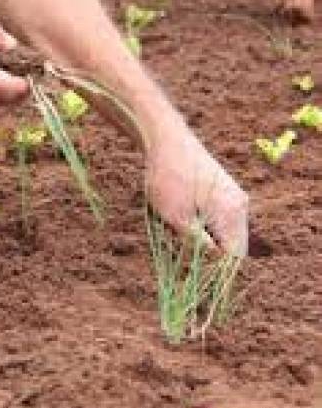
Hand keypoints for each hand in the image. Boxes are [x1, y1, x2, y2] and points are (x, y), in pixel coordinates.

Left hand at [146, 122, 248, 255]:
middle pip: (231, 243)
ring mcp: (234, 195)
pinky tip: (179, 209)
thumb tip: (213, 260)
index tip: (191, 263)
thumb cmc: (168, 180)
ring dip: (201, 233)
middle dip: (206, 248)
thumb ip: (198, 243)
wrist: (167, 140)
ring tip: (175, 220)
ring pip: (223, 230)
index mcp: (233, 214)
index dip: (215, 266)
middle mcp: (241, 205)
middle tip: (178, 239)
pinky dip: (200, 219)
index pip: (234, 256)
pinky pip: (218, 215)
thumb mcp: (177, 219)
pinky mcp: (224, 189)